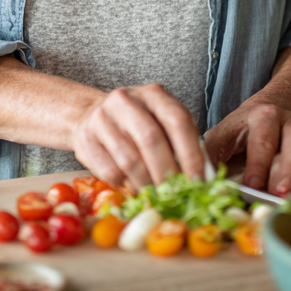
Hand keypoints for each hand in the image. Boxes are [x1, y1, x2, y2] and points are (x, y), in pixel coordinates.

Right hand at [72, 83, 204, 190]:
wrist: (91, 117)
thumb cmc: (137, 125)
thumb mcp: (162, 123)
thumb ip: (182, 144)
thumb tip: (205, 178)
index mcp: (154, 93)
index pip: (177, 120)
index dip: (190, 153)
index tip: (198, 181)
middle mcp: (127, 99)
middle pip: (151, 140)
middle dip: (167, 173)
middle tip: (176, 195)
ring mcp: (103, 117)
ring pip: (130, 159)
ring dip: (146, 185)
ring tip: (156, 196)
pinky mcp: (86, 138)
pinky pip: (110, 171)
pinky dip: (126, 186)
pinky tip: (134, 188)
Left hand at [203, 99, 290, 195]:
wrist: (280, 104)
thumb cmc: (245, 129)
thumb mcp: (224, 134)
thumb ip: (211, 155)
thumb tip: (197, 181)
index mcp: (261, 116)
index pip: (261, 138)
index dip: (258, 163)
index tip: (252, 186)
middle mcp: (288, 121)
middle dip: (288, 168)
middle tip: (280, 193)